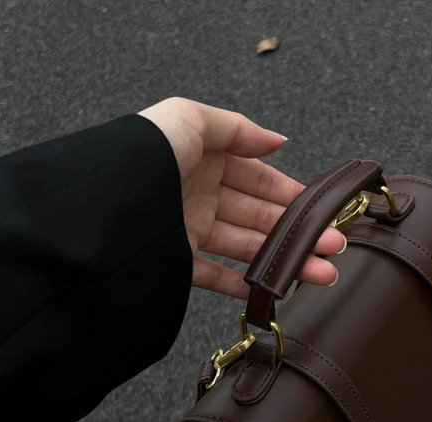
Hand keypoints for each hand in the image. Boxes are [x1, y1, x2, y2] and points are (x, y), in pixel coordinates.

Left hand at [138, 97, 343, 298]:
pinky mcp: (177, 261)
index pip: (257, 179)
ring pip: (247, 248)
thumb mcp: (190, 119)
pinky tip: (272, 292)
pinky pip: (215, 275)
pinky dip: (243, 285)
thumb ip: (236, 128)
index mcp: (204, 160)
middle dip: (298, 233)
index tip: (320, 212)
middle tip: (333, 248)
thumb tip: (276, 140)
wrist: (97, 207)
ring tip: (321, 273)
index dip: (291, 195)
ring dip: (285, 262)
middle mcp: (199, 194)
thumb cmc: (142, 154)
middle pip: (259, 216)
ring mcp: (189, 229)